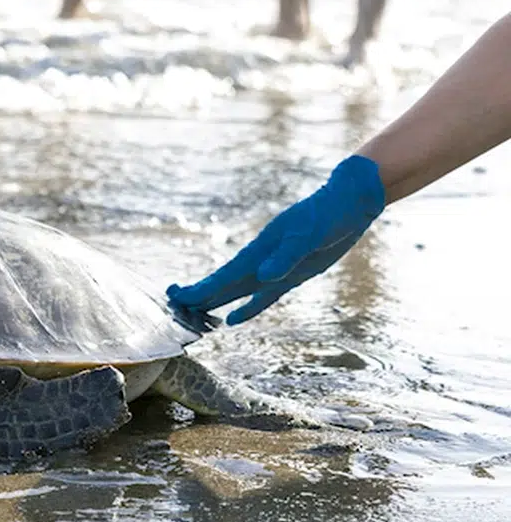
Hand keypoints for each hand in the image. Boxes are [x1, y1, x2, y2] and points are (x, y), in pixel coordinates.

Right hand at [166, 155, 385, 324]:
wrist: (349, 203)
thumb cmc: (328, 214)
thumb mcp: (309, 235)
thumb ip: (286, 256)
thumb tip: (263, 276)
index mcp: (260, 251)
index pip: (224, 275)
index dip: (202, 288)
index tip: (178, 297)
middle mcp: (261, 261)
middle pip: (223, 283)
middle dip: (199, 295)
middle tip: (173, 305)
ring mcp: (274, 268)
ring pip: (237, 290)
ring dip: (216, 302)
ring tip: (193, 313)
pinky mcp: (291, 274)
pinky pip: (262, 296)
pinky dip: (246, 307)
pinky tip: (231, 319)